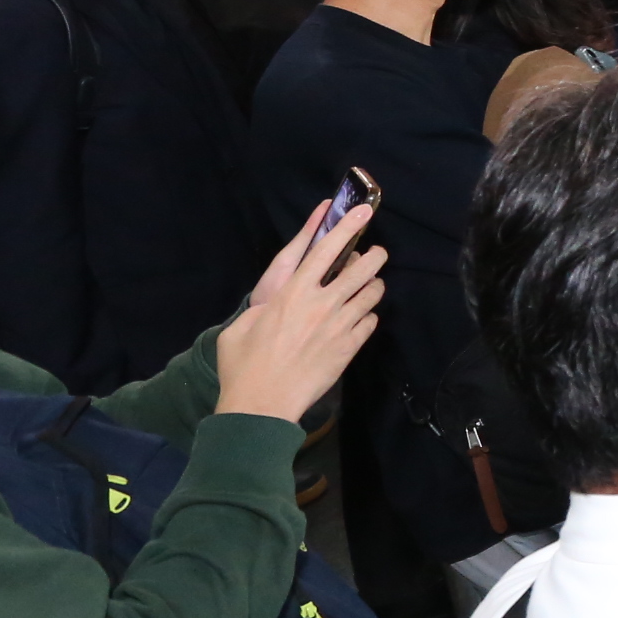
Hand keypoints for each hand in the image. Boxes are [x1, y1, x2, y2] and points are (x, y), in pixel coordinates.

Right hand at [217, 195, 387, 421]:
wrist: (262, 405)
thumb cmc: (243, 365)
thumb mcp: (242, 326)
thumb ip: (264, 307)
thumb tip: (275, 304)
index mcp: (292, 294)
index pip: (326, 251)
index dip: (347, 228)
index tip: (363, 211)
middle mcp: (321, 305)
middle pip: (362, 270)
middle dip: (374, 256)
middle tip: (375, 253)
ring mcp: (340, 327)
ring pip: (372, 295)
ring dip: (373, 286)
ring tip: (369, 286)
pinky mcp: (349, 349)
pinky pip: (370, 323)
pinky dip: (368, 316)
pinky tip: (360, 318)